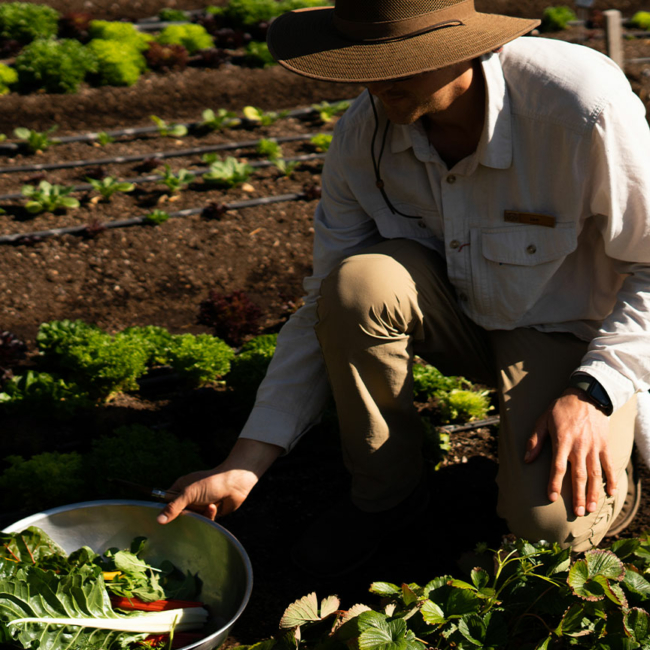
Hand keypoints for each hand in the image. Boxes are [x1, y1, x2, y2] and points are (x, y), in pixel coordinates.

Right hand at [157, 438, 282, 523]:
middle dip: (185, 516)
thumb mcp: (190, 493)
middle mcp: (189, 497)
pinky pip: (205, 520)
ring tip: (209, 505)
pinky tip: (214, 507)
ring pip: (193, 519)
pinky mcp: (210, 512)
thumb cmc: (211, 482)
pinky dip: (210, 515)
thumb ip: (174, 506)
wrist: (236, 483)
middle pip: (179, 514)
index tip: (161, 522)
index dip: (165, 510)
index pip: (166, 501)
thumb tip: (158, 520)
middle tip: (189, 517)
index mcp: (181, 488)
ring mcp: (200, 504)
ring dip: (201, 515)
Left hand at [525, 388, 615, 516]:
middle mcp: (579, 446)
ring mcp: (594, 446)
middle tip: (578, 512)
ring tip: (591, 508)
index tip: (551, 498)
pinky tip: (611, 493)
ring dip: (593, 492)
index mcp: (562, 441)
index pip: (558, 466)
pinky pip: (609, 464)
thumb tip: (526, 460)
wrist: (587, 395)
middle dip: (577, 495)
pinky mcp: (604, 444)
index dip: (554, 482)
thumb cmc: (560, 409)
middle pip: (579, 475)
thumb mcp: (543, 420)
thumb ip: (535, 440)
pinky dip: (611, 479)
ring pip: (595, 473)